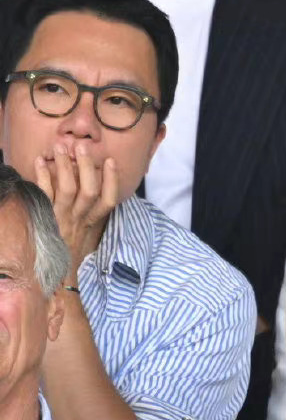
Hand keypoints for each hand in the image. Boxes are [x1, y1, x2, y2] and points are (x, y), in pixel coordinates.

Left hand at [33, 142, 116, 269]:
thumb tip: (95, 192)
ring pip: (68, 189)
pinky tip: (39, 162)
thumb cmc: (69, 252)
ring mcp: (62, 218)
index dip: (112, 180)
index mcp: (92, 222)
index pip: (109, 201)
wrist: (53, 273)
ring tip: (60, 147)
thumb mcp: (85, 235)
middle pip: (90, 191)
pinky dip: (42, 177)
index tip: (110, 160)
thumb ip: (91, 216)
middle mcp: (79, 219)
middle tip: (82, 146)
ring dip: (65, 166)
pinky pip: (44, 194)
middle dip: (87, 166)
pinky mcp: (45, 218)